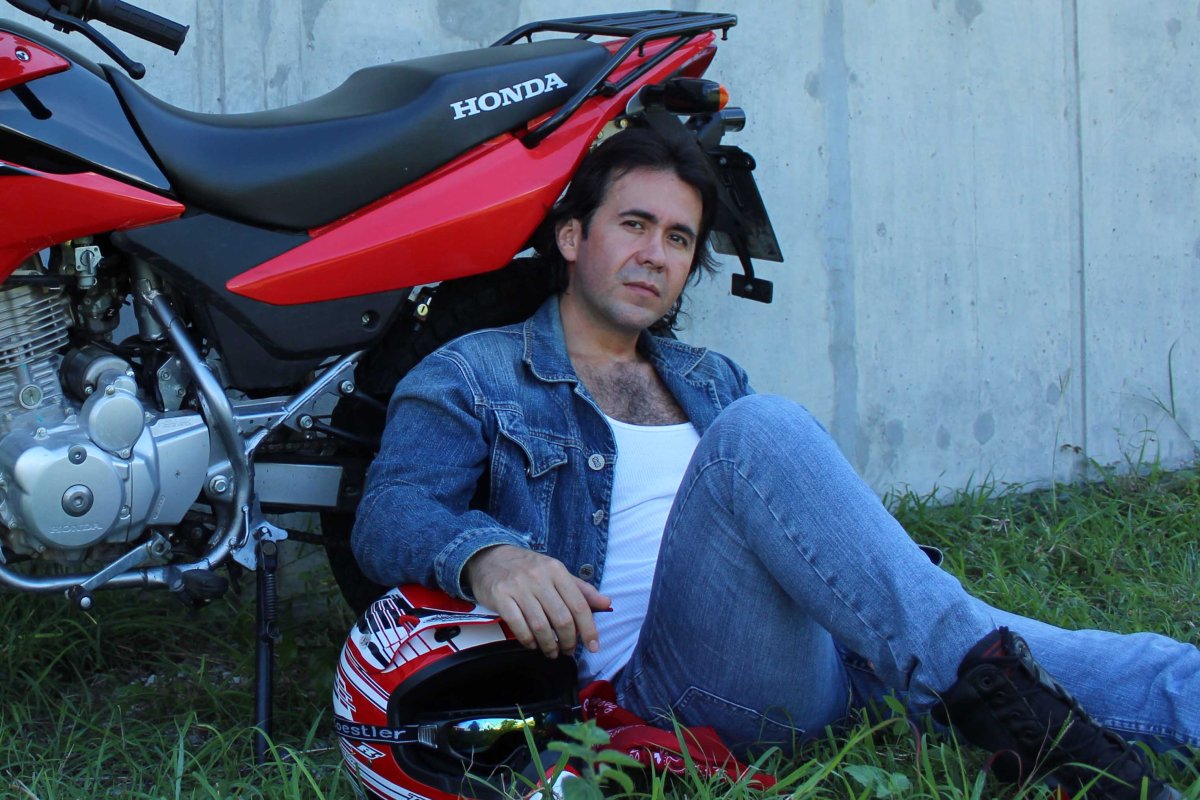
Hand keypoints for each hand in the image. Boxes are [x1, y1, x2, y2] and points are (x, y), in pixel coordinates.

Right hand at [465, 545, 610, 657]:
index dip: (589, 629)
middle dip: (568, 641)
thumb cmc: (527, 568)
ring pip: (540, 626)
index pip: (579, 605)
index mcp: (556, 571)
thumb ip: (581, 589)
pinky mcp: (500, 597)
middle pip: (561, 619)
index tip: (593, 646)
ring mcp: (518, 587)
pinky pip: (519, 626)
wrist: (489, 556)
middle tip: (568, 651)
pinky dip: (528, 641)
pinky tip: (532, 644)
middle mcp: (539, 578)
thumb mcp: (556, 572)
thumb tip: (606, 603)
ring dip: (549, 645)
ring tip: (551, 652)